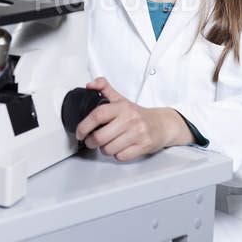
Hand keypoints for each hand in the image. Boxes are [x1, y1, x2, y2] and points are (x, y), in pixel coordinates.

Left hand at [75, 77, 193, 161]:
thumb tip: (89, 85)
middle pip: (100, 137)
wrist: (162, 124)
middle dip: (91, 142)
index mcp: (122, 106)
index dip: (84, 125)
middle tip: (91, 141)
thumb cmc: (138, 114)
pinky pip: (120, 157)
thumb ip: (104, 89)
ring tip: (108, 143)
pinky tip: (120, 147)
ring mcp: (137, 133)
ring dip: (104, 149)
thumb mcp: (121, 99)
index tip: (79, 132)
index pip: (98, 114)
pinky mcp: (143, 146)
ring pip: (109, 149)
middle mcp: (130, 119)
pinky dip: (117, 155)